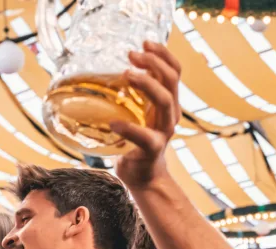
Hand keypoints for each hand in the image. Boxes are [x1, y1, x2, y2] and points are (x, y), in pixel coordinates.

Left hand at [112, 41, 181, 190]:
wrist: (144, 178)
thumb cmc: (133, 145)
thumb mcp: (134, 117)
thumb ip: (128, 100)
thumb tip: (101, 78)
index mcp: (167, 105)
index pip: (173, 72)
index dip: (162, 54)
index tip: (145, 42)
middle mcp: (169, 115)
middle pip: (171, 80)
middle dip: (154, 62)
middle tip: (132, 53)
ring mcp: (163, 132)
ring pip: (164, 100)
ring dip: (146, 84)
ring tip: (127, 74)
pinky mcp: (153, 149)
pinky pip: (144, 135)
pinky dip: (128, 127)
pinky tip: (113, 122)